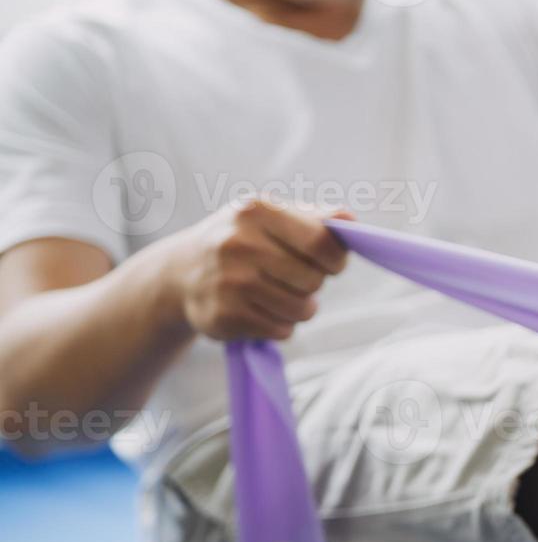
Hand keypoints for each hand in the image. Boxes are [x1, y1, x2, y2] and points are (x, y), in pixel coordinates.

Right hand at [160, 199, 350, 341]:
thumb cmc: (243, 240)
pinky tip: (261, 310)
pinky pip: (281, 330)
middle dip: (313, 284)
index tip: (329, 263)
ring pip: (301, 310)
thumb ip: (316, 218)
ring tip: (279, 295)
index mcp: (255, 211)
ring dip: (300, 308)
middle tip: (292, 278)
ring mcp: (228, 282)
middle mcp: (237, 244)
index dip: (335, 259)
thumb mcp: (272, 217)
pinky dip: (281, 325)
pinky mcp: (223, 316)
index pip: (321, 242)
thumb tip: (351, 221)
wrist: (183, 272)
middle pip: (313, 280)